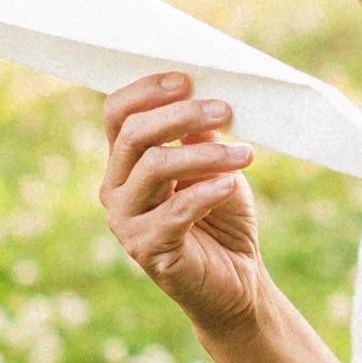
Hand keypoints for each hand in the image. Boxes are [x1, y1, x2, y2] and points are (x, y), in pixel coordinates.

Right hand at [99, 74, 266, 342]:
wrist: (237, 282)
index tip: (186, 79)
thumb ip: (199, 133)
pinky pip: (174, 211)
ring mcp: (127, 221)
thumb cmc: (222, 217)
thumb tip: (202, 90)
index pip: (116, 113)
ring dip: (204, 155)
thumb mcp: (213, 165)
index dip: (146, 91)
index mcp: (124, 162)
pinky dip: (206, 192)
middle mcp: (115, 189)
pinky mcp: (148, 250)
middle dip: (180, 116)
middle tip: (225, 110)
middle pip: (133, 135)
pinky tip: (232, 184)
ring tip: (246, 154)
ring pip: (154, 168)